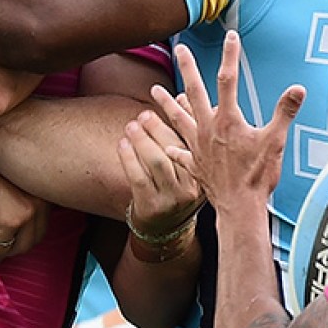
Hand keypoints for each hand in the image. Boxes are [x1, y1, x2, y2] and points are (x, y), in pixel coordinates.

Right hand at [0, 155, 48, 263]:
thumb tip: (19, 243)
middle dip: (16, 247)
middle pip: (35, 238)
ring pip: (21, 247)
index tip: (12, 242)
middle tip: (0, 252)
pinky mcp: (9, 223)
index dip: (26, 236)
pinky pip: (1, 249)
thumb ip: (23, 211)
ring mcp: (26, 213)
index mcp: (43, 193)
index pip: (42, 224)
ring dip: (4, 253)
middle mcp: (40, 202)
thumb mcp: (12, 192)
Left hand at [117, 109, 203, 236]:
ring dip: (142, 141)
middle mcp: (191, 187)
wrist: (167, 230)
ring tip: (132, 126)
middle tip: (144, 115)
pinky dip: (129, 158)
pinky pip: (139, 178)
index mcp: (205, 173)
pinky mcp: (153, 206)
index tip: (174, 97)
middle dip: (158, 128)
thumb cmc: (177, 188)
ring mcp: (172, 198)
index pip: (194, 139)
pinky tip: (122, 144)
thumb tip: (182, 96)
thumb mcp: (188, 162)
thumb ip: (186, 129)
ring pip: (156, 163)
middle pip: (174, 149)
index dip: (184, 116)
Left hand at [153, 31, 304, 213]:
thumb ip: (285, 112)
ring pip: (177, 119)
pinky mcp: (194, 164)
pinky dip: (172, 147)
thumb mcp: (275, 141)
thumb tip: (298, 88)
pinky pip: (179, 153)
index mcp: (228, 120)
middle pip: (194, 92)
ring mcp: (198, 146)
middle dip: (188, 68)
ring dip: (166, 103)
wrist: (239, 207)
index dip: (230, 56)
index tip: (230, 36)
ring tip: (154, 90)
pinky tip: (165, 145)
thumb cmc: (257, 176)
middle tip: (179, 49)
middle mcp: (208, 129)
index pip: (228, 80)